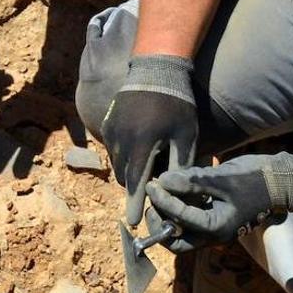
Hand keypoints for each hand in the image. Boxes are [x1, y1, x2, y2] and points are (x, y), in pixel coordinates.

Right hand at [101, 54, 197, 225]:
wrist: (155, 69)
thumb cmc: (177, 103)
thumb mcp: (185, 135)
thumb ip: (179, 165)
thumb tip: (176, 191)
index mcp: (142, 144)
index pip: (137, 183)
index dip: (136, 204)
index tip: (134, 222)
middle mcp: (121, 139)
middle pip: (125, 176)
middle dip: (135, 189)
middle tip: (148, 195)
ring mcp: (111, 130)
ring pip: (117, 163)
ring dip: (129, 172)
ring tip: (146, 171)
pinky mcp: (107, 122)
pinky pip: (112, 149)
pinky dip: (122, 157)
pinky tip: (137, 153)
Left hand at [145, 152, 292, 248]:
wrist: (279, 181)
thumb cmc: (254, 179)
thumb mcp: (221, 178)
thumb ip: (191, 182)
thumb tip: (162, 181)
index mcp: (216, 228)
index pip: (178, 220)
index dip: (161, 201)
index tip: (151, 184)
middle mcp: (213, 234)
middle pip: (175, 242)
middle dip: (158, 223)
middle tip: (153, 198)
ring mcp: (212, 228)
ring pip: (179, 233)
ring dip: (165, 215)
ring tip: (161, 190)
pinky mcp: (212, 218)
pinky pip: (188, 221)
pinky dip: (176, 208)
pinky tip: (175, 187)